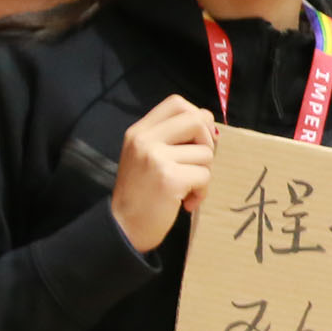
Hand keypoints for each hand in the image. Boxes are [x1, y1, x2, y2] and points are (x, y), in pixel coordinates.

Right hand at [112, 95, 218, 252]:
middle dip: (208, 142)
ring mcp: (156, 158)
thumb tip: (209, 124)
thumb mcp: (146, 156)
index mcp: (139, 131)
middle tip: (198, 163)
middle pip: (197, 120)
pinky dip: (202, 192)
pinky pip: (205, 175)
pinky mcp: (169, 178)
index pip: (177, 103)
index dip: (197, 117)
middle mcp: (145, 140)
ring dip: (204, 174)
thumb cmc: (141, 193)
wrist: (123, 227)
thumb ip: (170, 138)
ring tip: (186, 188)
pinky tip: (186, 202)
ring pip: (206, 153)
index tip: (197, 139)